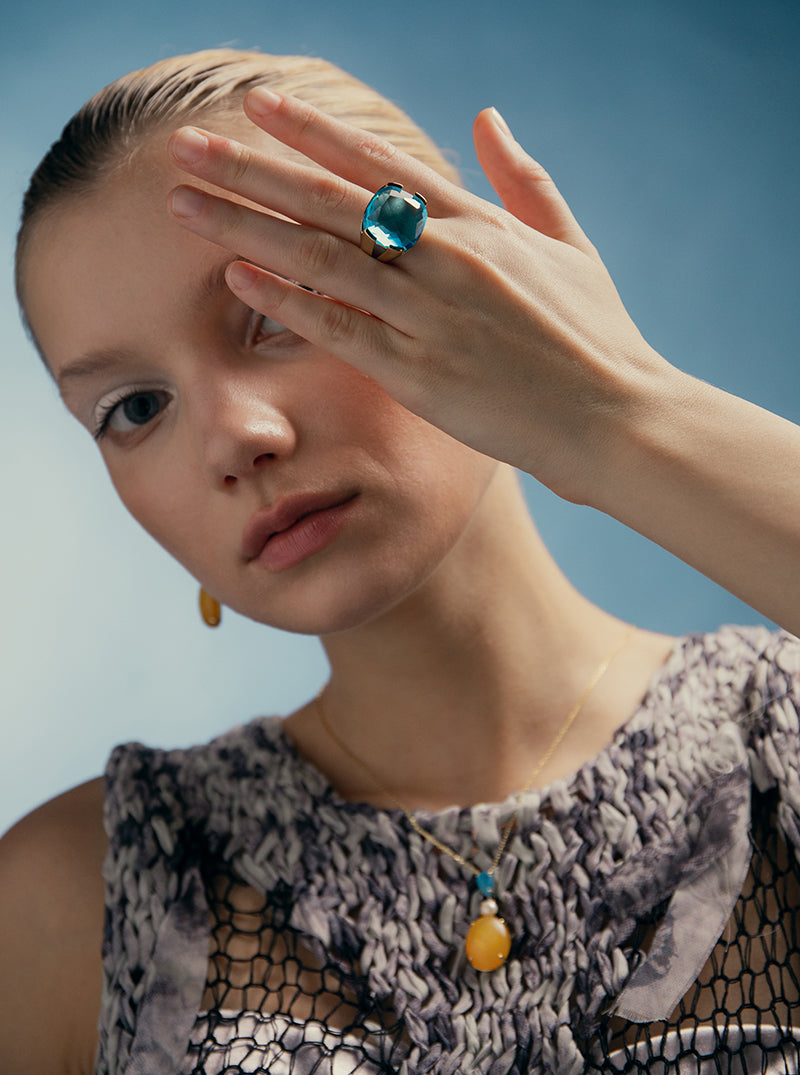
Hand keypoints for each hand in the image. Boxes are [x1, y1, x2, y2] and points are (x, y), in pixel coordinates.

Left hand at [167, 90, 670, 505]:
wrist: (619, 418)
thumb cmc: (598, 339)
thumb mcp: (571, 246)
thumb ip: (525, 180)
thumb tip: (489, 119)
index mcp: (482, 226)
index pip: (382, 165)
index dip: (315, 132)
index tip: (261, 105)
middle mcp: (449, 257)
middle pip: (332, 201)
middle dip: (252, 169)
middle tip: (187, 146)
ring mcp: (432, 314)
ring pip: (322, 257)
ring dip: (246, 225)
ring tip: (183, 202)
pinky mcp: (421, 373)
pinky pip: (339, 328)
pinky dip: (286, 300)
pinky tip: (235, 277)